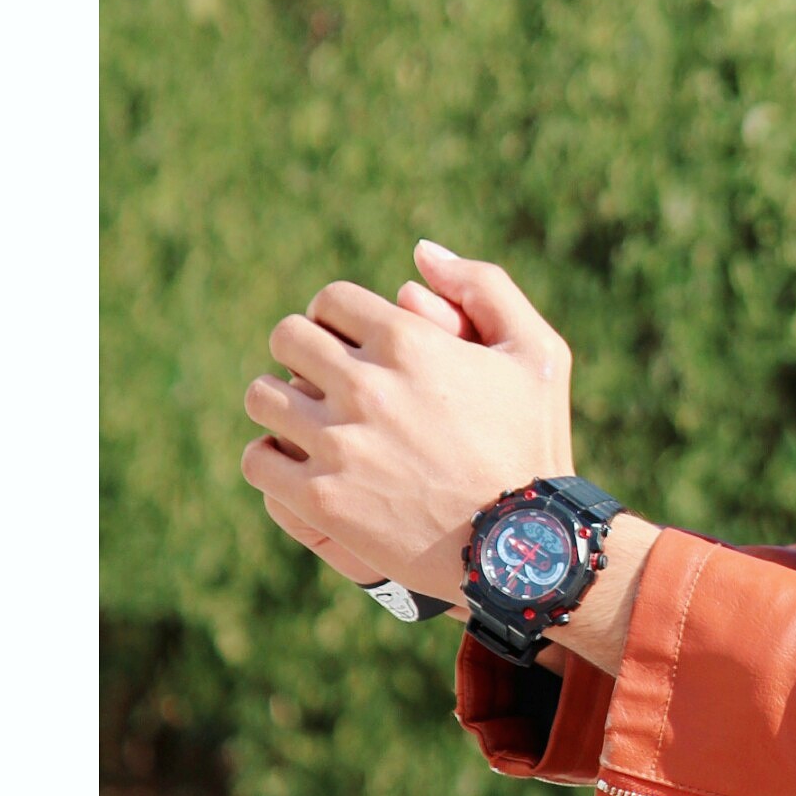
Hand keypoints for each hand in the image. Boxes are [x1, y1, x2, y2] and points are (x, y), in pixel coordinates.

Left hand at [242, 241, 575, 604]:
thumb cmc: (533, 443)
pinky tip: (297, 464)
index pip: (330, 301)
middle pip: (287, 339)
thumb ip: (484, 286)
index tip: (348, 343)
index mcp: (408, 341)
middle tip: (322, 379)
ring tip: (305, 421)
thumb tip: (420, 252)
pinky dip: (270, 458)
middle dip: (302, 353)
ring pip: (261, 397)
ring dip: (279, 402)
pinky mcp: (321, 497)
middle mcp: (365, 384)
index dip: (337, 318)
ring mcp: (338, 443)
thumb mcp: (537, 352)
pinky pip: (258, 459)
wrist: (524, 543)